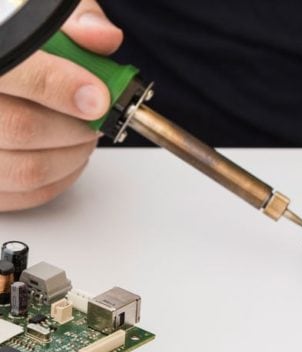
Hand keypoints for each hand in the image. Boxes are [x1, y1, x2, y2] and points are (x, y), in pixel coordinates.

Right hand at [0, 0, 122, 211]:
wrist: (5, 69)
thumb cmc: (17, 43)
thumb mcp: (39, 14)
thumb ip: (73, 22)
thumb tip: (102, 38)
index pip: (18, 74)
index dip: (61, 87)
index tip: (98, 96)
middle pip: (24, 128)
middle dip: (78, 126)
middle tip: (98, 116)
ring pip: (27, 169)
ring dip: (73, 155)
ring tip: (85, 133)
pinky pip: (24, 194)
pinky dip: (60, 179)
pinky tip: (68, 154)